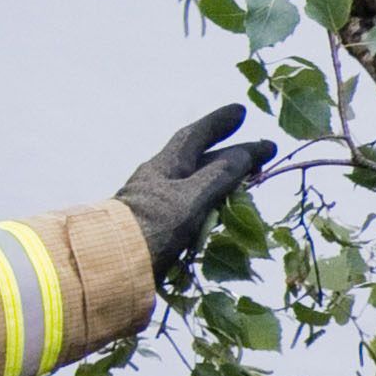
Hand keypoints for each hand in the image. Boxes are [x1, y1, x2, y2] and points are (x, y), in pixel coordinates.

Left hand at [114, 104, 277, 279]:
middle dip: (230, 153)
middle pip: (199, 158)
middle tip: (260, 151)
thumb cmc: (152, 228)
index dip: (218, 122)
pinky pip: (194, 204)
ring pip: (197, 181)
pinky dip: (214, 201)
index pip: (195, 136)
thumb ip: (220, 175)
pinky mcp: (160, 225)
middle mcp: (160, 178)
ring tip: (249, 180)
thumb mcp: (191, 199)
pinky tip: (224, 210)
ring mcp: (159, 202)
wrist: (115, 263)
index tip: (241, 112)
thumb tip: (245, 154)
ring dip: (224, 177)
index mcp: (165, 166)